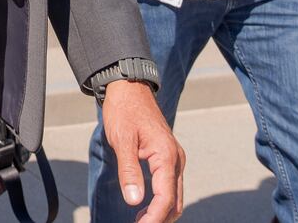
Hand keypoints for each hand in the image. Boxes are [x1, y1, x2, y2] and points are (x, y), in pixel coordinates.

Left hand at [101, 79, 183, 221]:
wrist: (129, 88)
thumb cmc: (124, 111)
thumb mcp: (122, 140)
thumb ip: (128, 171)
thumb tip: (134, 200)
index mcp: (166, 156)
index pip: (165, 198)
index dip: (154, 218)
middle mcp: (176, 159)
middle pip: (175, 201)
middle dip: (159, 219)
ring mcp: (174, 158)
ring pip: (174, 196)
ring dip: (161, 212)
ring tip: (140, 221)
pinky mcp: (168, 157)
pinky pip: (170, 185)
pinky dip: (161, 200)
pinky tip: (144, 206)